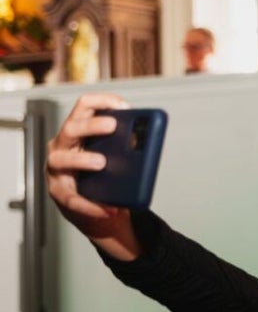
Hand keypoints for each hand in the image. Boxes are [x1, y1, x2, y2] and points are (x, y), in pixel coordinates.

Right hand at [45, 94, 139, 259]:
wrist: (96, 205)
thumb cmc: (106, 174)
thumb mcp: (117, 157)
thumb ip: (127, 147)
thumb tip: (147, 140)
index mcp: (79, 130)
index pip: (84, 106)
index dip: (102, 101)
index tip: (124, 106)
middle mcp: (63, 145)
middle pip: (71, 128)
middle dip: (92, 125)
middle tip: (113, 126)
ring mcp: (57, 168)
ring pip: (61, 158)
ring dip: (82, 159)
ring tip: (102, 163)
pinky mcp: (58, 191)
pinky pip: (71, 198)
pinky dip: (90, 205)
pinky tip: (110, 209)